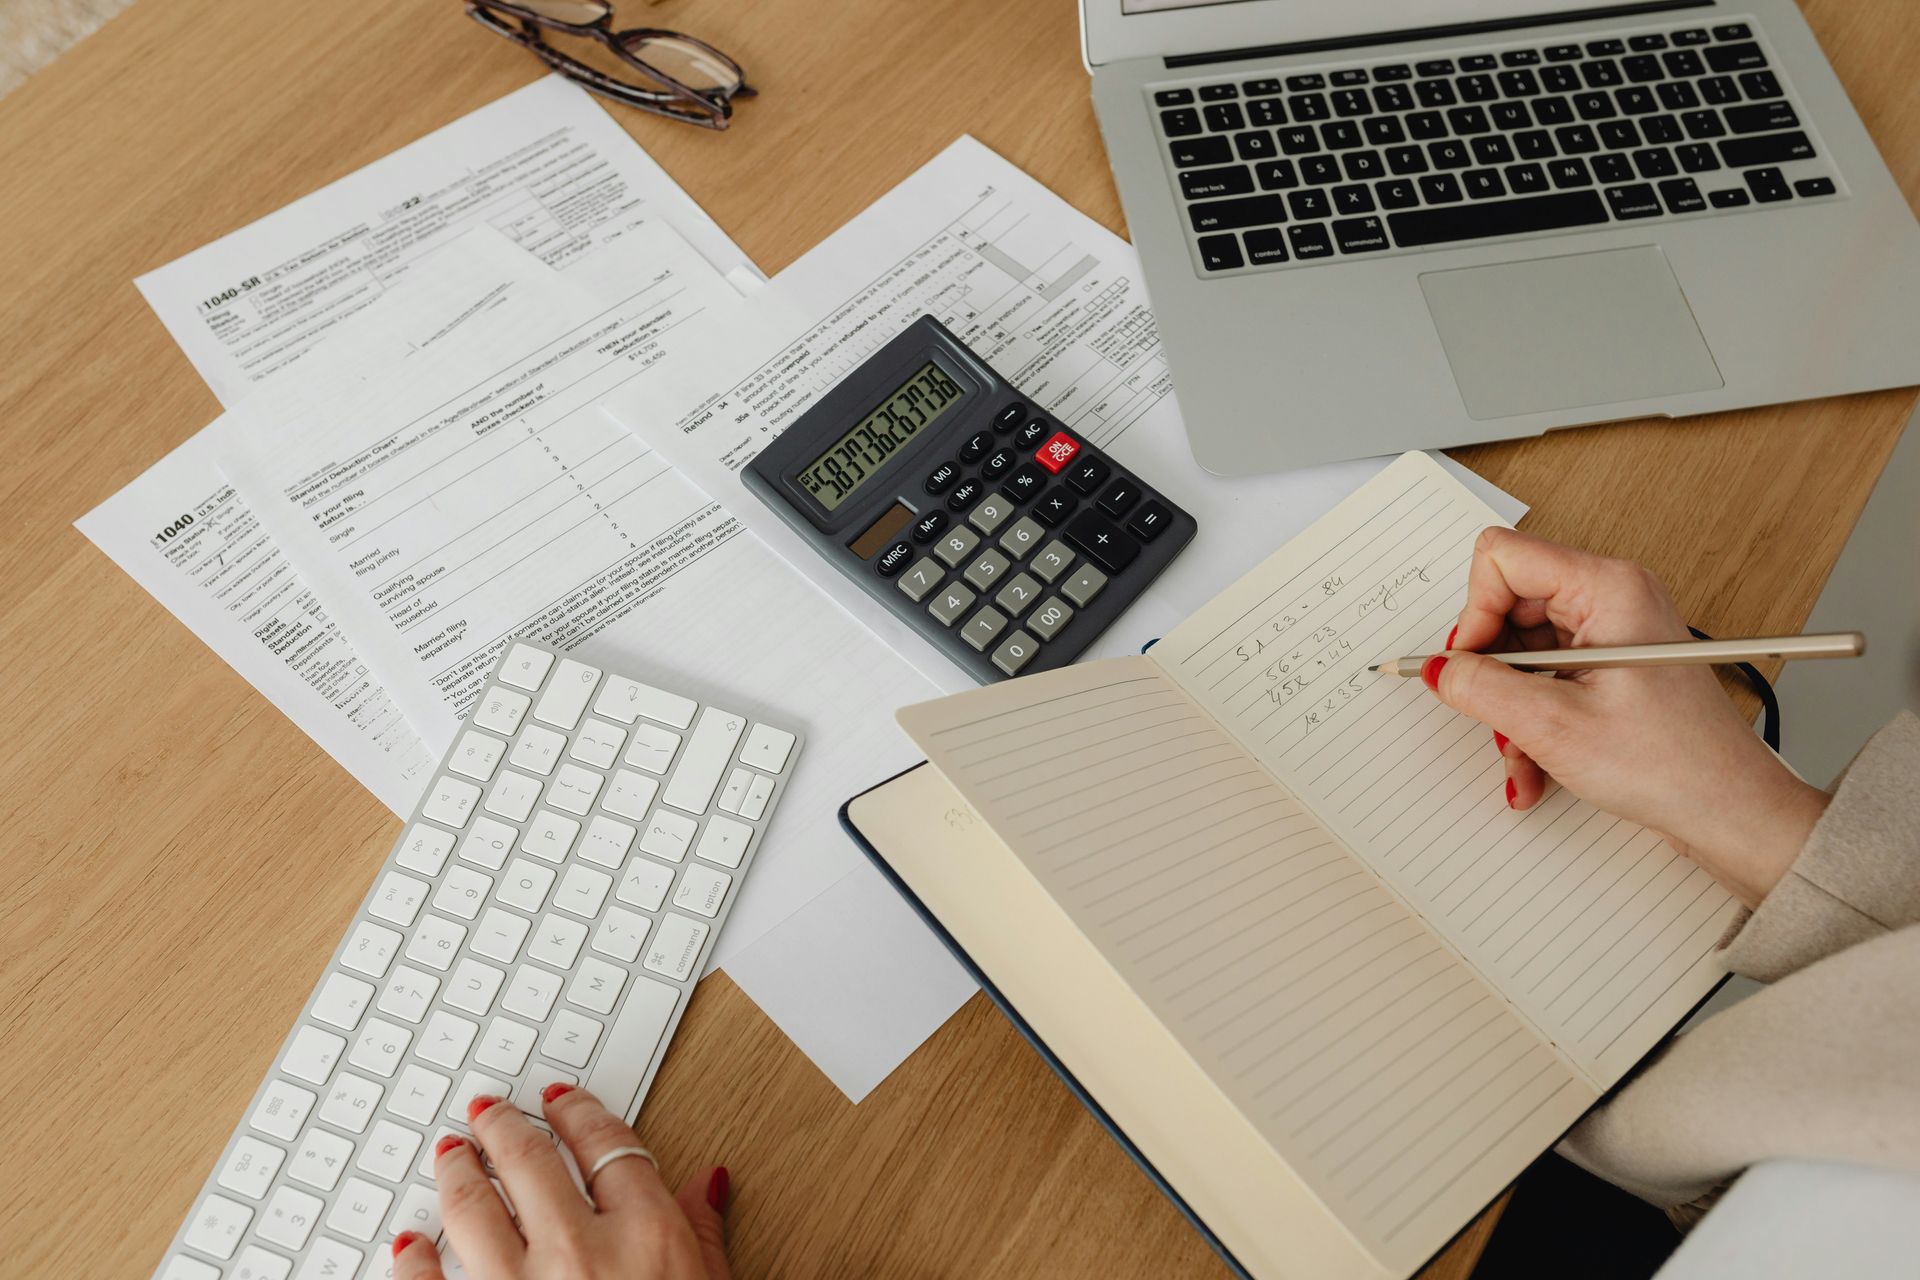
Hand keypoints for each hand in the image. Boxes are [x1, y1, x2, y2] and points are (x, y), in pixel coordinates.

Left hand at [393, 1086, 730, 1279]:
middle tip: (489, 1113)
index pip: (606, 1144)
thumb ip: (705, 1235)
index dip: (579, 1113)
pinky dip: (413, 1260)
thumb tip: (705, 1184)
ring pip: (474, 1207)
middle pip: (533, 1160)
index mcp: (648, 1235)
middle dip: (506, 1128)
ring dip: (457, 1173)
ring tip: (450, 1156)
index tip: (562, 1102)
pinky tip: (410, 1244)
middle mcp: (581, 1252)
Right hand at [1423, 527, 1826, 907]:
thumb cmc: (1674, 765)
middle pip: (1506, 608)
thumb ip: (1481, 687)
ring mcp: (1610, 634)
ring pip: (1520, 653)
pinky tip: (1537, 766)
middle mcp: (1611, 599)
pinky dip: (1531, 722)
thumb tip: (1439, 668)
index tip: (1470, 665)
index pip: (1502, 559)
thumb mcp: (1553, 726)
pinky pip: (1544, 680)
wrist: (1729, 813)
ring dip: (1508, 710)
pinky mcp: (1609, 668)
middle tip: (1494, 716)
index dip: (1474, 613)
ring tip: (1524, 757)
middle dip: (1490, 673)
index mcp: (1607, 588)